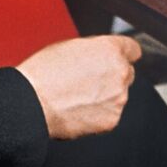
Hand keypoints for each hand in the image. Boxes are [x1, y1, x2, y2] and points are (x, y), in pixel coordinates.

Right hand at [16, 35, 140, 138]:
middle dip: (113, 77)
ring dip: (105, 96)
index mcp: (111, 50)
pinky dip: (98, 114)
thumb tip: (100, 56)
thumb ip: (94, 50)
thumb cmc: (44, 73)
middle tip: (89, 81)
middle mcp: (120, 73)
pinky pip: (109, 114)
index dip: (124, 54)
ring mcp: (118, 98)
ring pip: (118, 95)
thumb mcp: (70, 46)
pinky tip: (79, 110)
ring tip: (78, 97)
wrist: (33, 103)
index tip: (121, 59)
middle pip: (126, 73)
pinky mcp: (112, 119)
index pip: (133, 49)